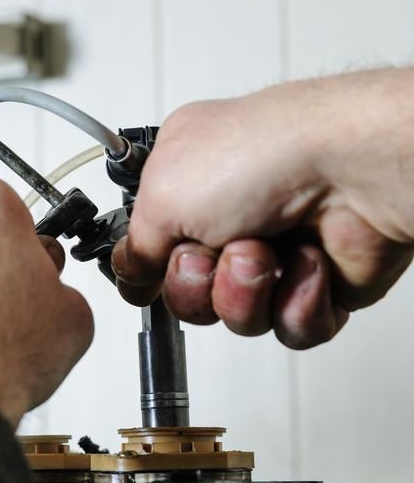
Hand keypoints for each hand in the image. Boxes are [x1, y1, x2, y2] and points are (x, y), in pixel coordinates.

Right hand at [112, 70, 413, 348]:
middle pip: (189, 294)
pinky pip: (287, 329)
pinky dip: (294, 301)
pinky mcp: (319, 285)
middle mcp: (233, 216)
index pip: (152, 248)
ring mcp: (277, 252)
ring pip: (237, 317)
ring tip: (267, 250)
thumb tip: (130, 277)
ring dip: (246, 290)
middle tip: (217, 248)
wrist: (352, 168)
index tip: (148, 265)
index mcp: (189, 182)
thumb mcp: (161, 194)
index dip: (150, 265)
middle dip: (198, 282)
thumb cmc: (266, 153)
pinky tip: (304, 261)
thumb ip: (132, 247)